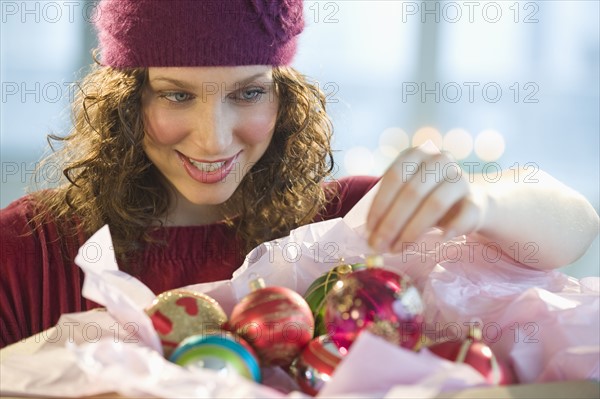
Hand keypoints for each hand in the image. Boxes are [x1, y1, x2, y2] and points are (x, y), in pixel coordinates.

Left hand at [366, 146, 487, 252]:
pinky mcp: (477, 199)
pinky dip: (451, 229)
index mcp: (416, 154)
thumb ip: (388, 207)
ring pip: (434, 204)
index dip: (379, 205)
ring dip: (412, 231)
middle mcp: (439, 161)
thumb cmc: (425, 198)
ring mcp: (460, 178)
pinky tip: (439, 239)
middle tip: (379, 246)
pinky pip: (464, 215)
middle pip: (412, 192)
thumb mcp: (405, 194)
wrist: (466, 200)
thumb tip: (369, 235)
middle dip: (391, 223)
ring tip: (398, 249)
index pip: (394, 177)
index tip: (369, 230)